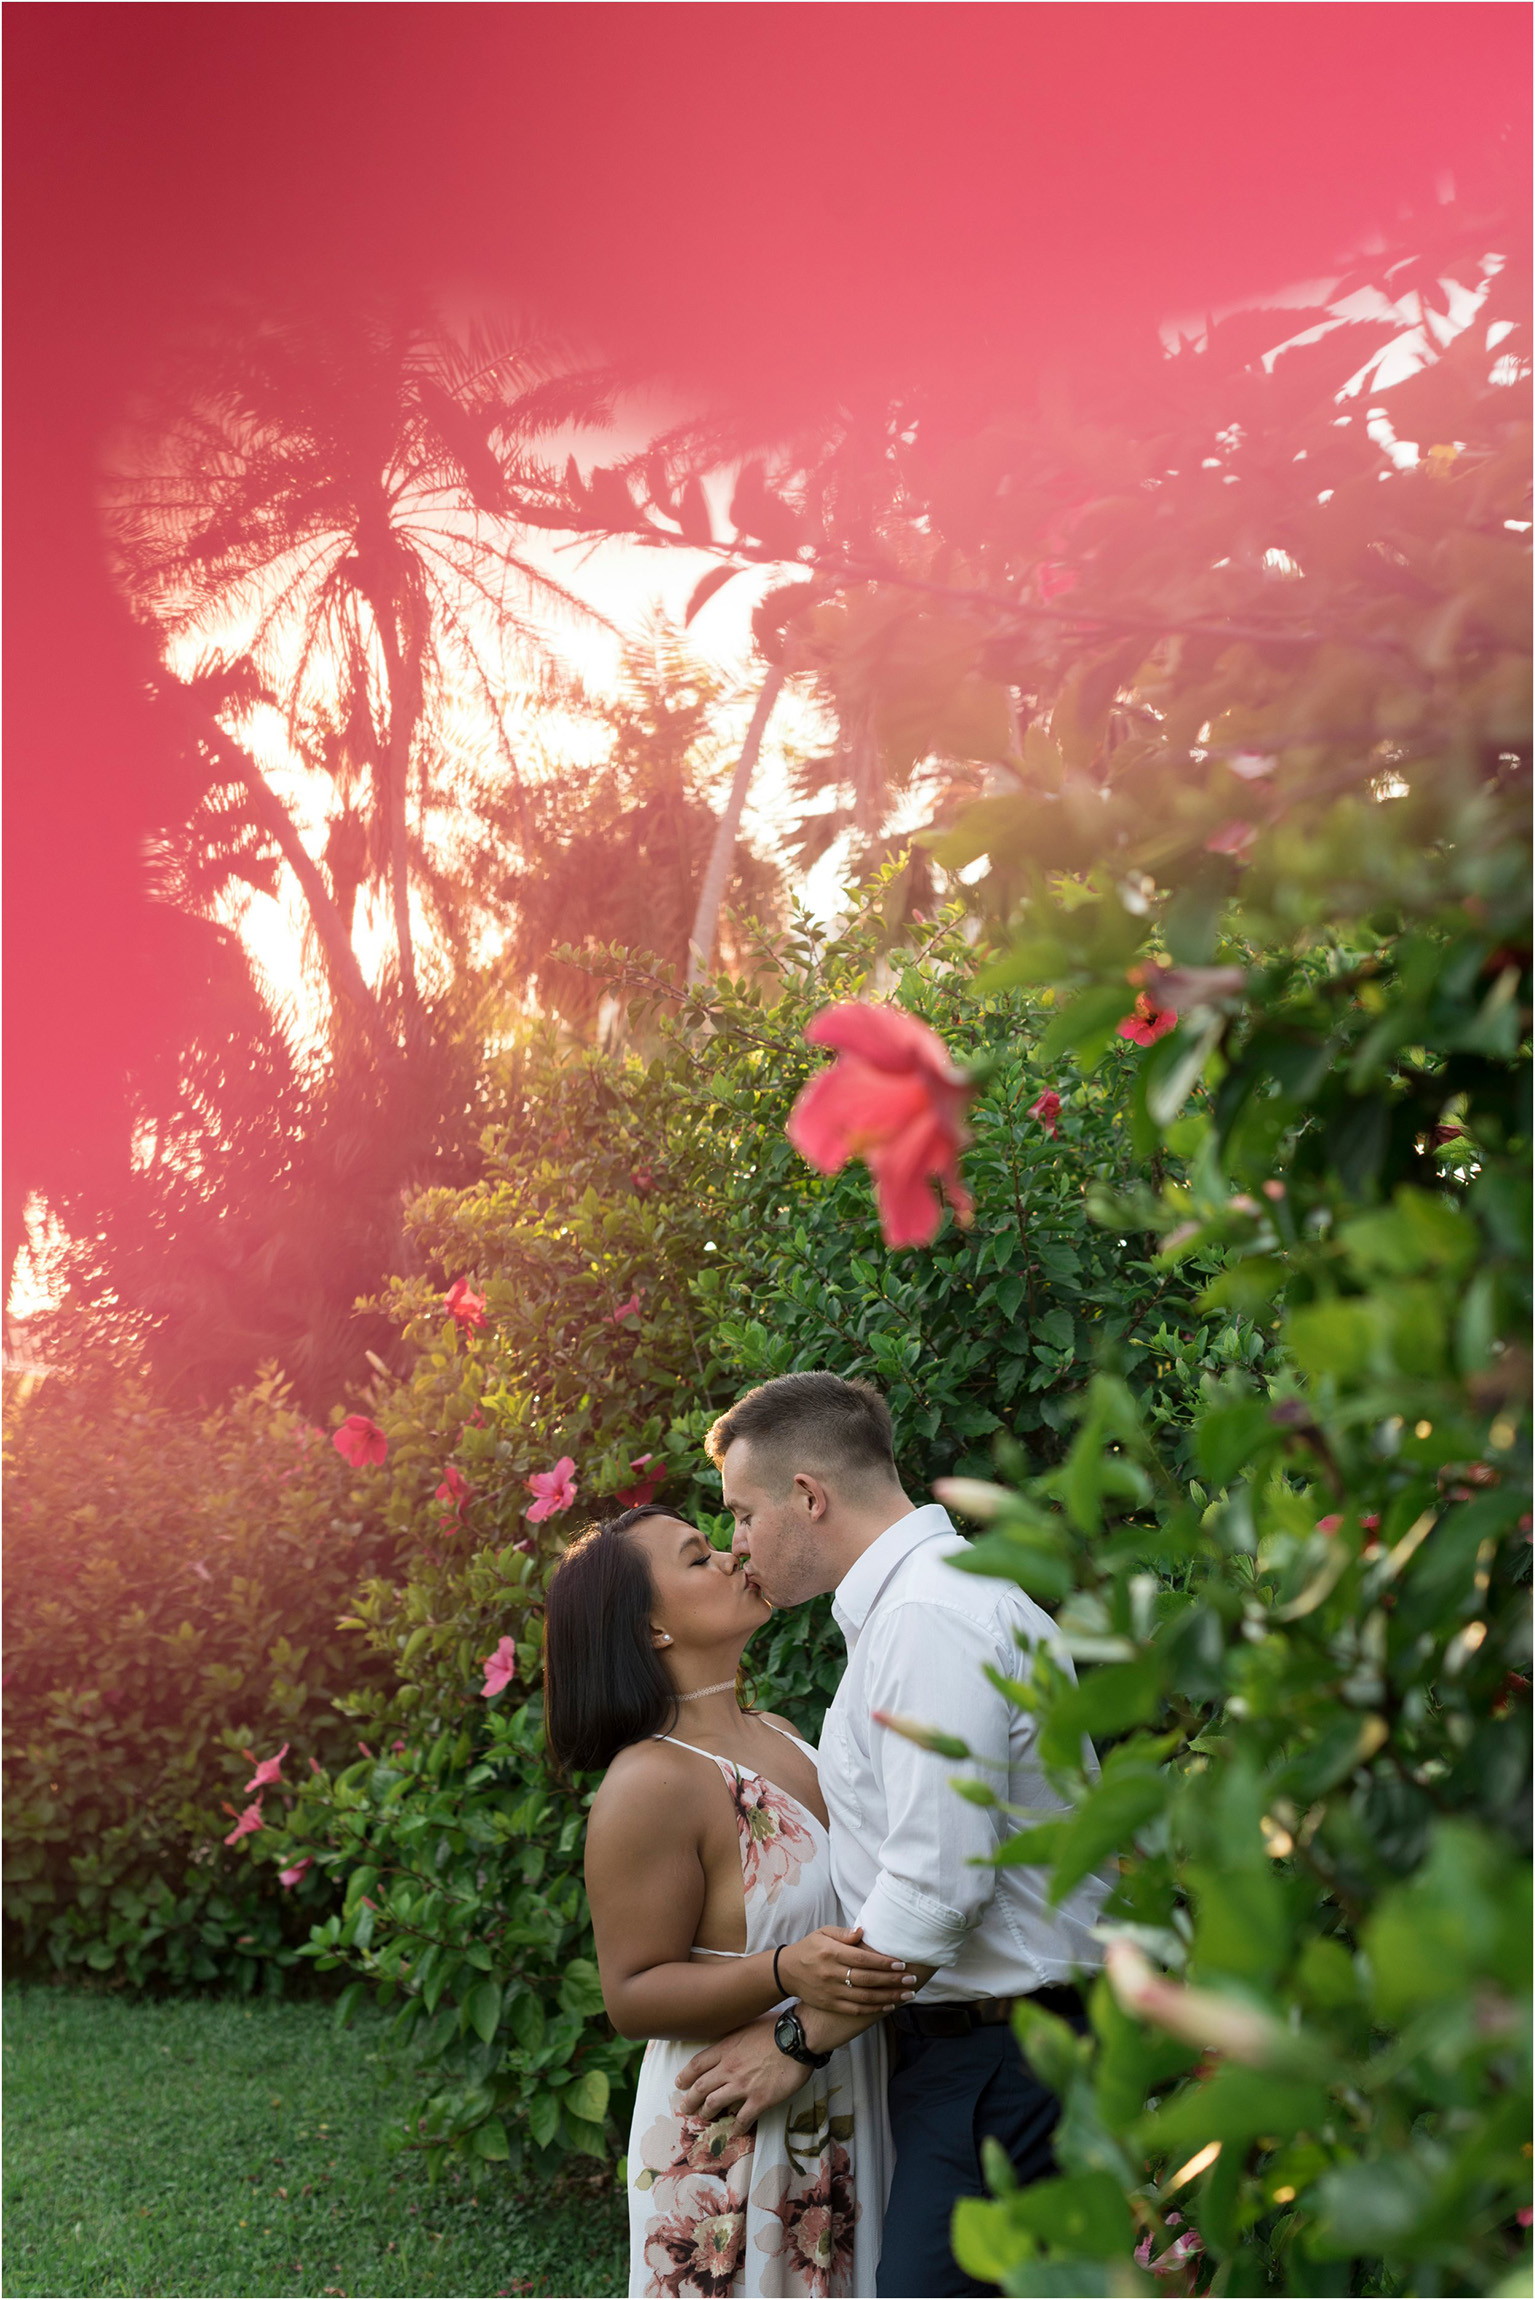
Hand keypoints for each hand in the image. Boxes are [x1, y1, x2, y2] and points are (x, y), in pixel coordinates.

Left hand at [675, 2017, 808, 2128]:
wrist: (797, 2038)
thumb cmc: (776, 2027)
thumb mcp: (747, 2025)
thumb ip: (734, 2037)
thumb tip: (729, 2042)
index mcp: (726, 2048)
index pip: (697, 2064)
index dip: (685, 2076)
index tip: (680, 2083)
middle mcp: (729, 2068)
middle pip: (701, 2087)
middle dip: (690, 2100)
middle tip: (686, 2108)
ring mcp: (743, 2085)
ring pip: (715, 2103)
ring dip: (707, 2113)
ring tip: (705, 2118)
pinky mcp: (759, 2099)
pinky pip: (743, 2118)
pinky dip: (738, 2127)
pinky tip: (737, 2131)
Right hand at [777, 1926, 917, 2016]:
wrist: (787, 1972)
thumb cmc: (810, 1948)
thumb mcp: (822, 1933)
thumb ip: (843, 1933)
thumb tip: (862, 1931)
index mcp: (831, 1953)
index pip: (862, 1959)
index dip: (883, 1963)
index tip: (901, 1964)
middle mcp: (831, 1974)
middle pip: (867, 1979)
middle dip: (892, 1980)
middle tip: (911, 1980)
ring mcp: (831, 1992)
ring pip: (865, 1998)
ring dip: (888, 1997)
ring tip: (907, 1995)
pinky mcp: (830, 2004)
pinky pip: (855, 2010)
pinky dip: (874, 2010)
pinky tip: (888, 2006)